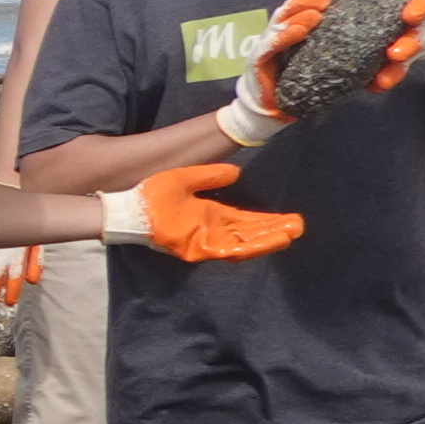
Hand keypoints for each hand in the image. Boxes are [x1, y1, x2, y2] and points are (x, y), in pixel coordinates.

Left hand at [101, 161, 305, 261]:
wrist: (127, 209)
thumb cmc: (151, 196)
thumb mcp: (185, 179)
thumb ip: (209, 176)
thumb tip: (236, 172)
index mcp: (211, 215)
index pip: (247, 220)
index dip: (268, 221)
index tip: (290, 219)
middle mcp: (212, 230)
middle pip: (250, 234)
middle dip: (273, 232)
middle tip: (297, 229)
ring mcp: (204, 241)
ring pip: (240, 244)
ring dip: (263, 241)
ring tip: (286, 237)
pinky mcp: (193, 249)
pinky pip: (221, 251)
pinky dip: (240, 248)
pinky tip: (257, 245)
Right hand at [217, 0, 330, 147]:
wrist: (271, 113)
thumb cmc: (298, 89)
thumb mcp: (317, 66)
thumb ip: (330, 50)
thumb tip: (363, 41)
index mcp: (287, 36)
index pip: (296, 11)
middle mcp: (274, 38)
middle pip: (287, 12)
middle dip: (304, 1)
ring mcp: (264, 49)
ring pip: (279, 25)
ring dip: (298, 16)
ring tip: (316, 11)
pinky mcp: (257, 63)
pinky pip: (271, 46)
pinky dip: (285, 36)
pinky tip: (299, 30)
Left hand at [367, 0, 424, 88]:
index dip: (421, 7)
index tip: (409, 16)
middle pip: (423, 34)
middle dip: (410, 45)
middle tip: (395, 54)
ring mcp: (424, 40)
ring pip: (412, 56)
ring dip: (398, 68)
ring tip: (382, 78)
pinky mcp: (414, 56)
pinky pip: (402, 70)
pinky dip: (389, 78)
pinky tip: (373, 86)